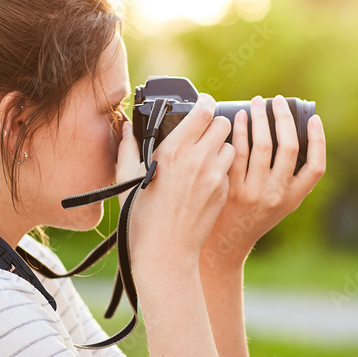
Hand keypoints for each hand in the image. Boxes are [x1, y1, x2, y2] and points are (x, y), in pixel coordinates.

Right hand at [120, 93, 236, 277]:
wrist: (165, 251)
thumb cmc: (141, 218)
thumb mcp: (127, 179)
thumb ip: (127, 148)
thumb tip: (126, 128)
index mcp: (174, 149)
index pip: (204, 110)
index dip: (205, 104)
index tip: (202, 105)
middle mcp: (198, 158)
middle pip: (223, 124)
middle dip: (215, 125)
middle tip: (204, 133)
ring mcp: (215, 176)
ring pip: (231, 146)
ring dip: (221, 147)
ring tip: (205, 159)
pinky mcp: (223, 192)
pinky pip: (228, 171)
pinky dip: (220, 170)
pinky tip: (204, 182)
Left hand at [200, 94, 325, 270]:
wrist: (224, 242)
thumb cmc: (251, 216)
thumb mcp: (278, 204)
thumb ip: (287, 178)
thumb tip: (288, 133)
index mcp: (293, 199)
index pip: (316, 167)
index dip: (318, 140)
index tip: (313, 120)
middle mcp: (277, 196)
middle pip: (288, 148)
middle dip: (284, 118)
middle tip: (277, 101)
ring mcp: (254, 192)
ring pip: (262, 145)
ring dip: (260, 118)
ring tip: (257, 103)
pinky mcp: (231, 188)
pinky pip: (238, 152)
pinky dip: (239, 131)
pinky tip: (238, 118)